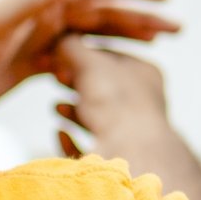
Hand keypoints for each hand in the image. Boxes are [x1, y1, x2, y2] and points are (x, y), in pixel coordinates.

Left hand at [0, 0, 176, 134]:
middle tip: (178, 28)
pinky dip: (99, 63)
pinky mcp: (32, 63)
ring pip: (94, 36)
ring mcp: (40, 38)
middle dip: (141, 18)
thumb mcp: (0, 22)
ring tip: (160, 47)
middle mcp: (45, 15)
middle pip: (103, 13)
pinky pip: (77, 60)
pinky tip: (119, 74)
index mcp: (42, 1)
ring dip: (126, 38)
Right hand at [49, 36, 173, 153]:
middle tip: (55, 78)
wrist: (129, 152)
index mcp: (145, 75)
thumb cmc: (114, 101)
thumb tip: (61, 39)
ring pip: (97, 119)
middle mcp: (143, 104)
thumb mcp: (89, 63)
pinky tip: (59, 132)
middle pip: (102, 89)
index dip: (81, 55)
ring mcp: (133, 134)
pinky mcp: (118, 161)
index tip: (57, 55)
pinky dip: (73, 139)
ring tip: (56, 107)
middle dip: (75, 84)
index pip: (110, 58)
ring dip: (73, 112)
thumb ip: (73, 48)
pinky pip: (91, 148)